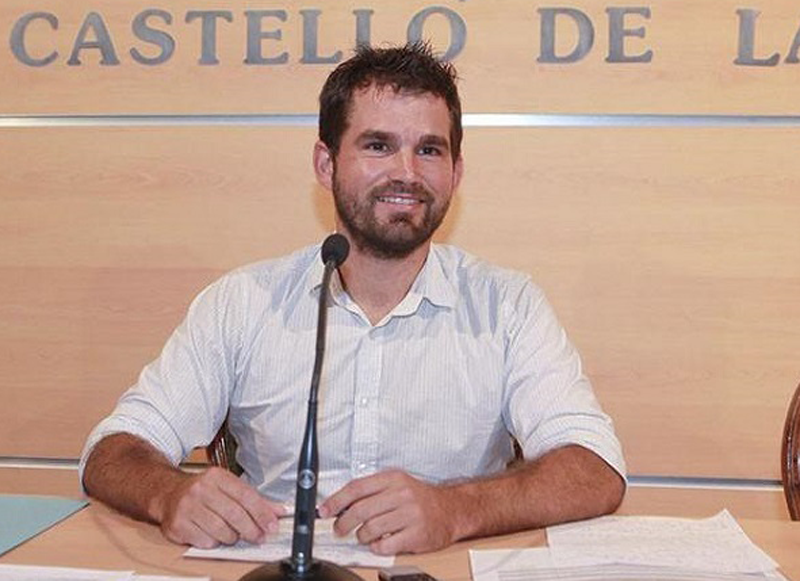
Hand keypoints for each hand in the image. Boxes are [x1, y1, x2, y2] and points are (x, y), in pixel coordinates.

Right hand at [153, 467, 284, 548]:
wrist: (167, 493)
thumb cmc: (203, 491)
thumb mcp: (228, 487)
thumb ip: (254, 500)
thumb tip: (279, 511)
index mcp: (217, 476)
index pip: (246, 495)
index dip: (262, 513)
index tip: (272, 525)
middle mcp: (201, 489)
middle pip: (234, 514)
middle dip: (251, 529)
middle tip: (259, 537)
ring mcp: (187, 507)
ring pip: (221, 531)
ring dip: (232, 537)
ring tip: (232, 534)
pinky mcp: (177, 525)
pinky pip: (205, 541)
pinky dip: (214, 542)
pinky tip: (213, 535)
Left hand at [319, 469, 457, 554]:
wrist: (452, 510)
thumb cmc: (420, 499)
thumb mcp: (397, 485)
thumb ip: (372, 492)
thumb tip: (341, 504)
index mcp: (393, 479)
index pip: (357, 488)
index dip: (336, 501)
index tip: (324, 511)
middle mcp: (402, 494)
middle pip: (360, 510)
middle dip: (344, 523)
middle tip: (340, 529)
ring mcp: (410, 514)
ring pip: (370, 529)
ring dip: (362, 536)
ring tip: (365, 536)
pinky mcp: (416, 534)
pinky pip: (385, 545)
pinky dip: (377, 547)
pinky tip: (381, 543)